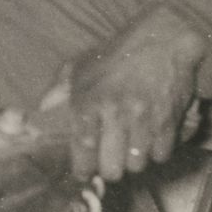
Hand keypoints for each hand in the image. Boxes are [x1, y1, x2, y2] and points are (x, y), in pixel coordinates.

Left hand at [41, 5, 208, 180]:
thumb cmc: (117, 55)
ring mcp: (145, 120)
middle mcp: (116, 115)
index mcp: (90, 102)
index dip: (82, 170)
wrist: (163, 38)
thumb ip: (58, 90)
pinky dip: (156, 153)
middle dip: (109, 169)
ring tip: (130, 149)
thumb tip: (42, 109)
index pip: (83, 152)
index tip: (83, 173)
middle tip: (109, 161)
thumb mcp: (81, 66)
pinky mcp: (169, 122)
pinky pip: (161, 155)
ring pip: (137, 165)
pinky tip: (150, 141)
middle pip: (111, 169)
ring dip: (132, 161)